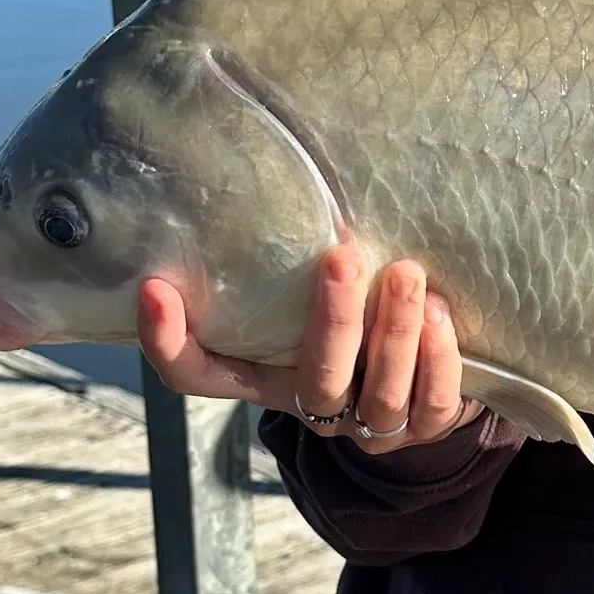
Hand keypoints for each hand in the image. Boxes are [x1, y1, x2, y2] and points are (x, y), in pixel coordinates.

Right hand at [137, 241, 481, 453]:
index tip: (153, 287)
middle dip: (331, 322)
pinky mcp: (427, 429)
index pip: (198, 376)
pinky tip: (439, 314)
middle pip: (315, 381)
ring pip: (381, 395)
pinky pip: (434, 404)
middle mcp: (316, 407)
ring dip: (394, 333)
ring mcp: (373, 427)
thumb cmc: (358, 318)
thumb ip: (285, 258)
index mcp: (268, 377)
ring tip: (406, 275)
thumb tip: (271, 163)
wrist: (428, 382)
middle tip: (341, 257)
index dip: (169, 343)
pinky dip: (438, 360)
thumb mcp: (308, 292)